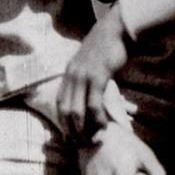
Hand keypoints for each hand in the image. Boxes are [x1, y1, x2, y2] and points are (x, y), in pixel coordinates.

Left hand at [57, 4, 131, 141]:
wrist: (116, 30)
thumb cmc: (107, 48)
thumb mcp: (90, 64)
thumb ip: (87, 79)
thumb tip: (90, 95)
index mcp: (68, 74)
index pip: (59, 103)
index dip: (62, 122)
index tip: (69, 137)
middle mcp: (72, 76)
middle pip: (65, 110)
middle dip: (71, 131)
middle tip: (80, 144)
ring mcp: (83, 76)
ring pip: (77, 110)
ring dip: (83, 129)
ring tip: (91, 140)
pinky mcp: (98, 77)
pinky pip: (94, 104)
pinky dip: (97, 119)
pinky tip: (104, 127)